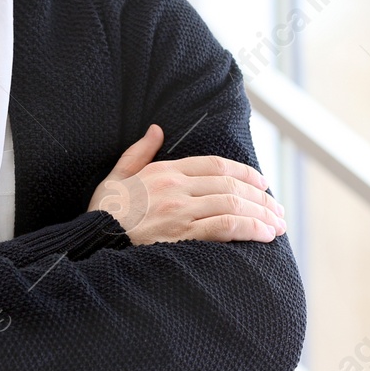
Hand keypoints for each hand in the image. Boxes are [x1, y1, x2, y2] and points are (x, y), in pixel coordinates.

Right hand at [87, 124, 285, 244]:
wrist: (91, 241)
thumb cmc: (103, 213)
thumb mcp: (116, 175)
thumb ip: (139, 153)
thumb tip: (156, 129)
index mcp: (164, 171)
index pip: (214, 164)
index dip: (244, 172)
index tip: (262, 182)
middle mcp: (176, 188)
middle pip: (230, 185)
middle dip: (260, 197)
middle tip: (278, 209)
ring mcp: (180, 211)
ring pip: (232, 205)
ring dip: (261, 214)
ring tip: (278, 225)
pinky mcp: (182, 235)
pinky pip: (224, 227)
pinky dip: (249, 228)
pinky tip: (264, 235)